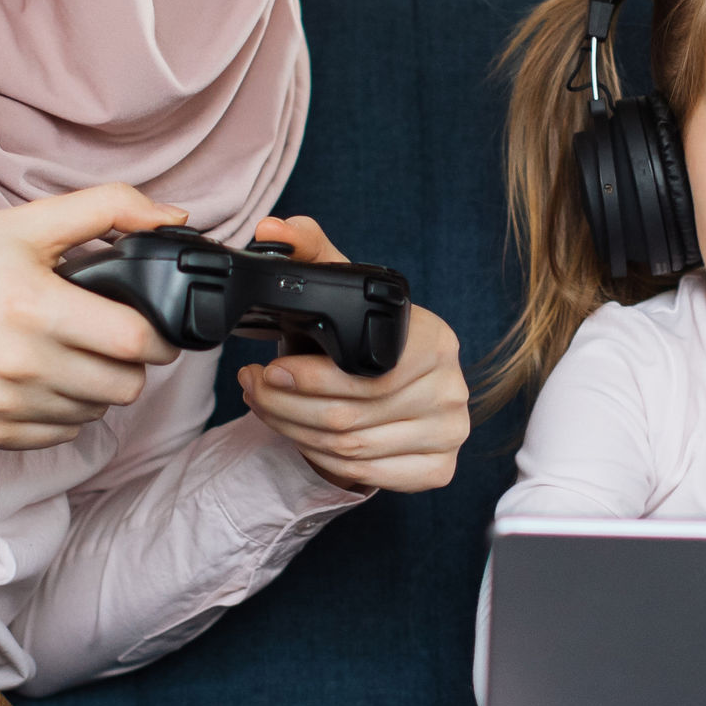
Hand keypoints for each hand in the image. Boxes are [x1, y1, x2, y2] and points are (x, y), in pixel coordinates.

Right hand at [0, 184, 184, 451]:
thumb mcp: (29, 222)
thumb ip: (109, 208)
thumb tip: (175, 218)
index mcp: (36, 307)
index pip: (137, 342)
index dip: (158, 335)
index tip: (151, 324)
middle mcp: (22, 364)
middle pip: (126, 386)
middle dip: (132, 362)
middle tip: (111, 337)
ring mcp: (4, 405)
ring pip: (96, 413)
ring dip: (98, 386)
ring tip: (73, 353)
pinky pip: (61, 435)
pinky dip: (65, 411)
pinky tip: (46, 378)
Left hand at [238, 215, 470, 493]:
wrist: (385, 381)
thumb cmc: (357, 336)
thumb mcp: (335, 289)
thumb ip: (305, 251)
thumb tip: (273, 230)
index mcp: (436, 340)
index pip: (367, 376)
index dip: (307, 379)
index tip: (266, 370)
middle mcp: (453, 388)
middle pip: (352, 416)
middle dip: (286, 407)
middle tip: (252, 391)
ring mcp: (451, 432)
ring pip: (352, 450)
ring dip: (295, 432)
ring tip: (265, 409)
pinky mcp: (441, 468)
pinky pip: (370, 475)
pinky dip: (325, 461)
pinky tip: (301, 438)